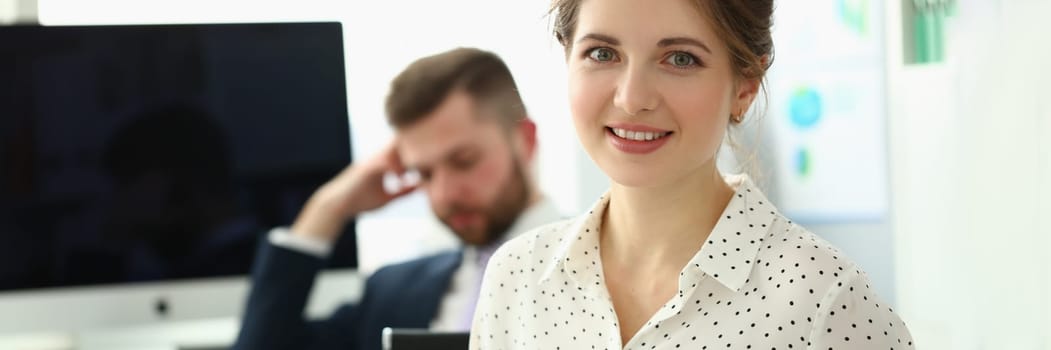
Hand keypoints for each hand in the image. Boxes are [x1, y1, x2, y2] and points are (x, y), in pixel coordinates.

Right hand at [290, 141, 417, 240]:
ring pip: (394, 151)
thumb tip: (420, 188)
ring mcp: (372, 161)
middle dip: (417, 154)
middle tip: (428, 167)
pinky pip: (383, 163)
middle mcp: (379, 158)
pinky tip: (401, 178)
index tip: (431, 168)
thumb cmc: (360, 201)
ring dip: (407, 159)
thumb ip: (403, 192)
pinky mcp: (366, 169)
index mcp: (385, 163)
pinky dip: (394, 168)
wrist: (337, 206)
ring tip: (417, 172)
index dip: (420, 156)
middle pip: (401, 147)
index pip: (405, 152)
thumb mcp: (387, 197)